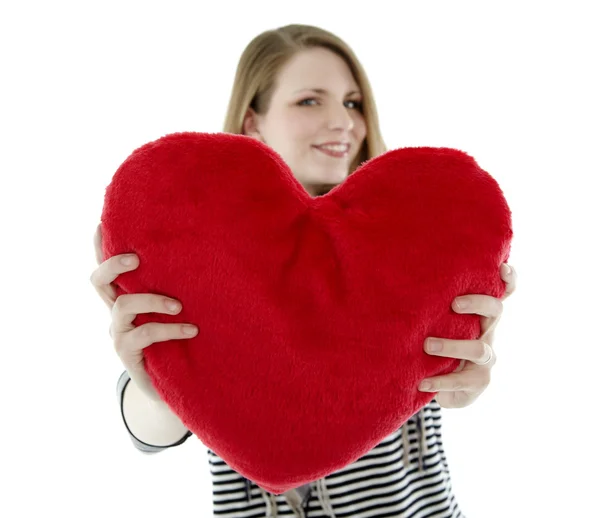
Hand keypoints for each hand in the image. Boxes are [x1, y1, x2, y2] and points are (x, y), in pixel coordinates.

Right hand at [89, 223, 198, 401]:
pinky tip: (192, 330)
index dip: (100, 247)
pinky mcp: (127, 353)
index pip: (107, 268)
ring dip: (152, 301)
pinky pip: (145, 335)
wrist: (171, 384)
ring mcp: (119, 332)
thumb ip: (176, 289)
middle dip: (113, 265)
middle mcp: (117, 312)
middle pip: (99, 281)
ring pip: (123, 306)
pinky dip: (169, 329)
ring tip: (179, 306)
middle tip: (137, 259)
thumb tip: (204, 256)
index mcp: (126, 296)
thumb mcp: (173, 311)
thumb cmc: (176, 340)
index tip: (102, 223)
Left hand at [418, 262, 517, 408]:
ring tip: (428, 345)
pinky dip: (440, 381)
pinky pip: (461, 381)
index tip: (503, 268)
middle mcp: (487, 333)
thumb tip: (403, 282)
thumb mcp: (434, 324)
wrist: (438, 385)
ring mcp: (486, 360)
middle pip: (495, 312)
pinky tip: (423, 382)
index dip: (508, 281)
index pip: (501, 294)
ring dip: (453, 346)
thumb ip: (430, 308)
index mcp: (479, 315)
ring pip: (478, 349)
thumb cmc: (434, 344)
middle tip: (454, 304)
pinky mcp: (477, 382)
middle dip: (477, 304)